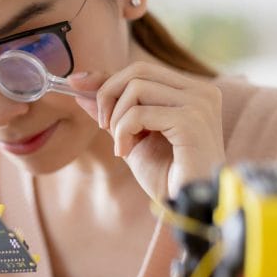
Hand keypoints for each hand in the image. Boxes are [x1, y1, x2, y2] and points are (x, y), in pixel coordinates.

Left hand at [69, 62, 224, 200]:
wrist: (187, 206)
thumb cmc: (166, 177)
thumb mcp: (132, 139)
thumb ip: (112, 112)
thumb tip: (80, 87)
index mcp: (192, 92)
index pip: (142, 71)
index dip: (106, 76)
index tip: (75, 84)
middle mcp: (201, 92)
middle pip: (138, 72)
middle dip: (108, 96)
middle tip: (104, 127)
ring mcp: (199, 104)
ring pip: (136, 88)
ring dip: (117, 120)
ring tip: (121, 146)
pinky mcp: (191, 121)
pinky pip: (139, 113)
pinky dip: (123, 132)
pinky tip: (125, 152)